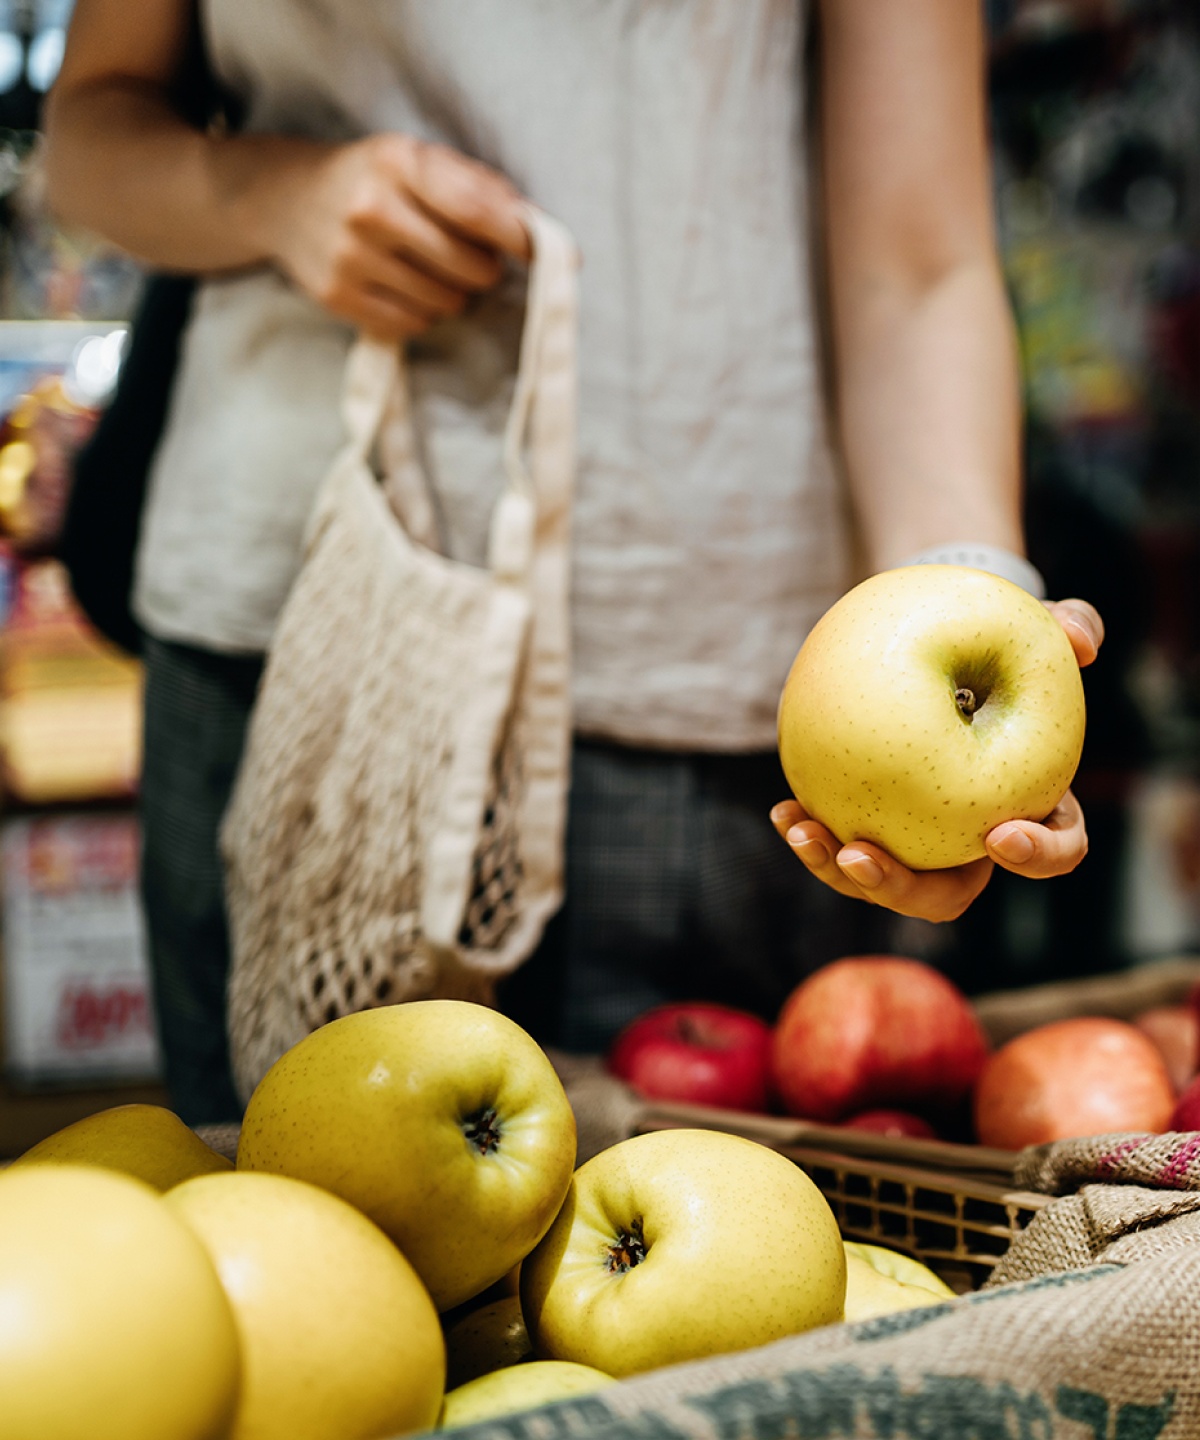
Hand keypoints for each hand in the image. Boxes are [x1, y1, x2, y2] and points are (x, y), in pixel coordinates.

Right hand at [263, 132, 531, 338]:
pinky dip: (421, 312)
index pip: (477, 209)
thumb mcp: (419, 163)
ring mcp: (351, 257)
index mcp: (399, 162)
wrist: (285, 201)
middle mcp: (372, 208)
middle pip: (470, 268)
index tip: (556, 257)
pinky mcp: (338, 297)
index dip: (521, 239)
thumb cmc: (374, 181)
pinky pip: (413, 324)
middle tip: (469, 259)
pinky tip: (403, 287)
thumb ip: (479, 189)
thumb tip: (538, 230)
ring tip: (427, 269)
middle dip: (483, 270)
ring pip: (446, 302)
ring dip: (453, 294)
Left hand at [771, 596, 1104, 922]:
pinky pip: (839, 846)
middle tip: (861, 856)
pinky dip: (810, 835)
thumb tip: (1081, 638)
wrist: (941, 649)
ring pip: (881, 883)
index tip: (998, 834)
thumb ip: (1070, 625)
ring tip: (804, 832)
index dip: (1035, 856)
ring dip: (837, 870)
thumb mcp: (1041, 626)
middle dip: (902, 888)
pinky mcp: (870, 828)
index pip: (1054, 850)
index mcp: (1034, 809)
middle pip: (947, 894)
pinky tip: (783, 810)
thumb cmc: (1000, 643)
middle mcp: (973, 842)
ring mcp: (918, 843)